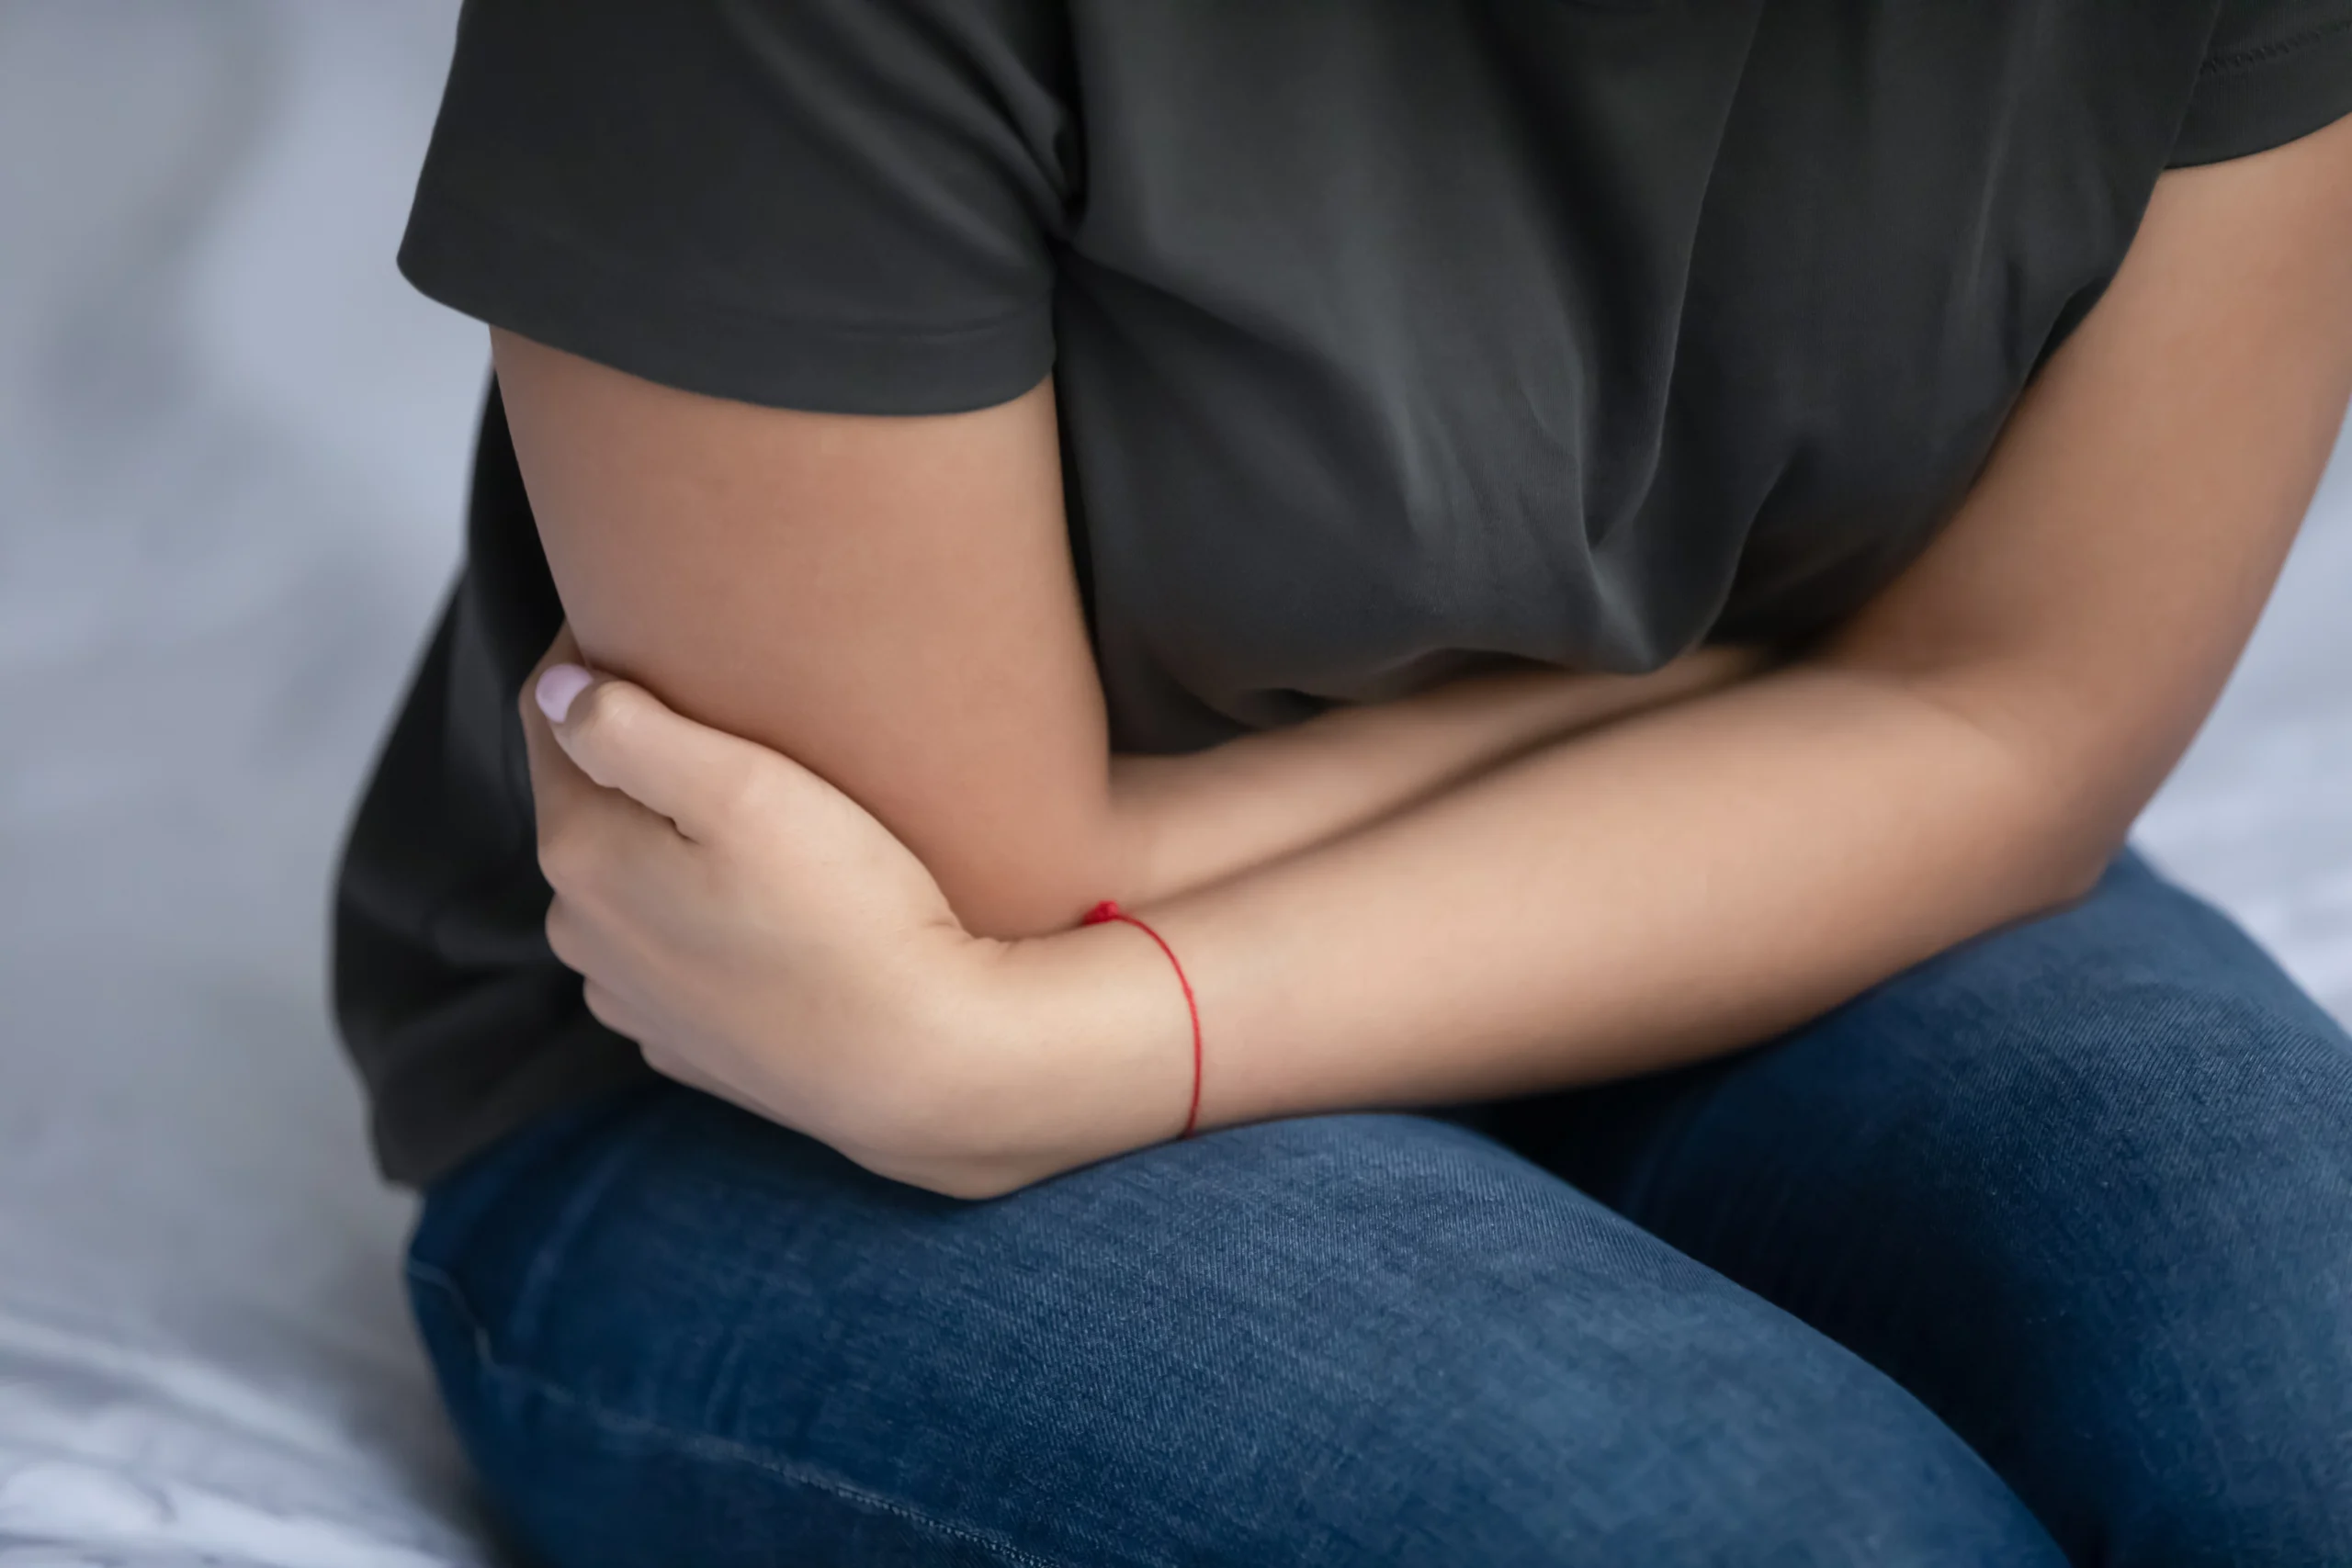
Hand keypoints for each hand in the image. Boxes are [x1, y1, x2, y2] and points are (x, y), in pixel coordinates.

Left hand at [519, 626, 1078, 1196]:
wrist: (930, 1064)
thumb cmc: (852, 915)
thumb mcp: (746, 789)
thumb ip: (631, 728)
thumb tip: (558, 687)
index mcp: (580, 855)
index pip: (550, 716)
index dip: (596, 652)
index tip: (656, 612)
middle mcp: (583, 934)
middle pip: (589, 801)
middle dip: (634, 751)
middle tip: (723, 705)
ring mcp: (634, 998)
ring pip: (629, 882)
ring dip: (664, 840)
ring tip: (751, 811)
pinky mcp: (692, 1043)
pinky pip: (674, 951)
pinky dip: (699, 916)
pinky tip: (766, 905)